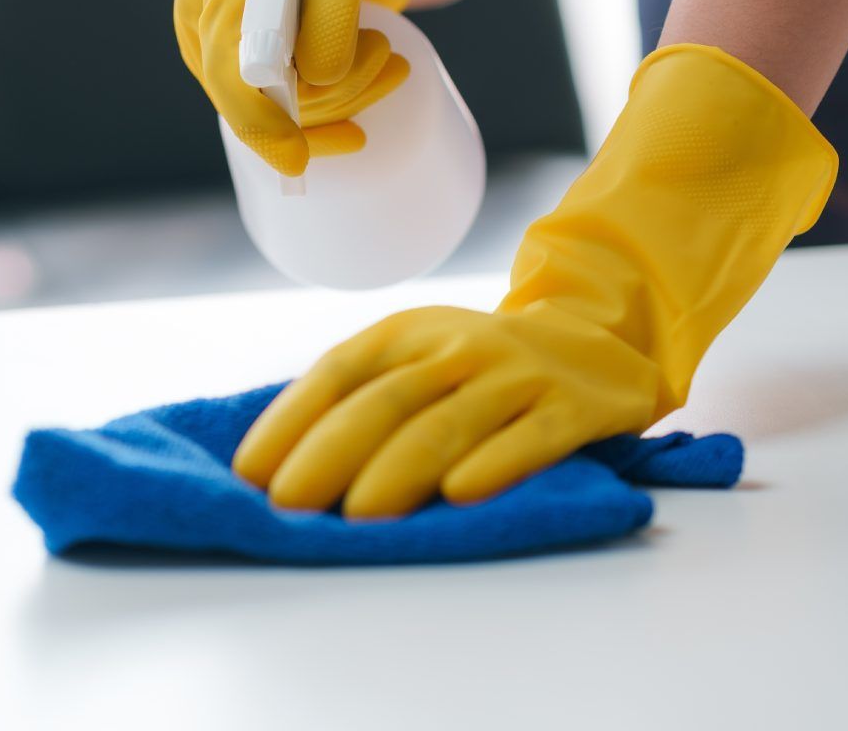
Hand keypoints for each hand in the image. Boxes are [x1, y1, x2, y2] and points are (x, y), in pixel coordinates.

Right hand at [173, 0, 448, 175]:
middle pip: (250, 90)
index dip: (258, 119)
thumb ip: (332, 4)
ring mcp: (205, 29)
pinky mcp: (223, 50)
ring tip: (387, 58)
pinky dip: (320, 108)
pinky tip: (359, 100)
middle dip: (328, 98)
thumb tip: (316, 78)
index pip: (227, 63)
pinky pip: (267, 100)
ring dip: (337, 98)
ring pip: (265, 101)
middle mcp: (199, 1)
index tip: (296, 160)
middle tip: (392, 62)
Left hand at [233, 44, 839, 517]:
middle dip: (331, 453)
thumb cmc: (478, 370)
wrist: (596, 340)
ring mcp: (516, 375)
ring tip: (361, 513)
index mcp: (406, 334)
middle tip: (291, 505)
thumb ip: (359, 402)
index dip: (292, 419)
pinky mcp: (571, 409)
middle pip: (387, 399)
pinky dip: (497, 464)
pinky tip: (463, 493)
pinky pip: (532, 437)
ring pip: (451, 420)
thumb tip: (270, 467)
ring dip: (402, 466)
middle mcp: (456, 347)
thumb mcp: (417, 362)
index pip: (338, 371)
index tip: (250, 471)